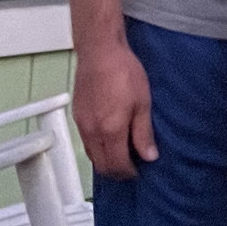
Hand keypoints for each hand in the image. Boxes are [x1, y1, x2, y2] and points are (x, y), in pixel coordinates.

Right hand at [73, 37, 157, 178]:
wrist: (100, 52)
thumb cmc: (124, 72)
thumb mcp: (143, 103)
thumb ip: (143, 133)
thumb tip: (149, 156)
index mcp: (110, 131)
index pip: (117, 165)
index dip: (128, 172)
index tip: (139, 170)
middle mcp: (92, 132)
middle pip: (101, 165)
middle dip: (116, 171)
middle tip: (130, 168)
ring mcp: (82, 125)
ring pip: (91, 155)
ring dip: (105, 161)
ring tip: (120, 155)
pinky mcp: (77, 116)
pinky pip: (86, 141)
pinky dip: (96, 148)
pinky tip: (107, 140)